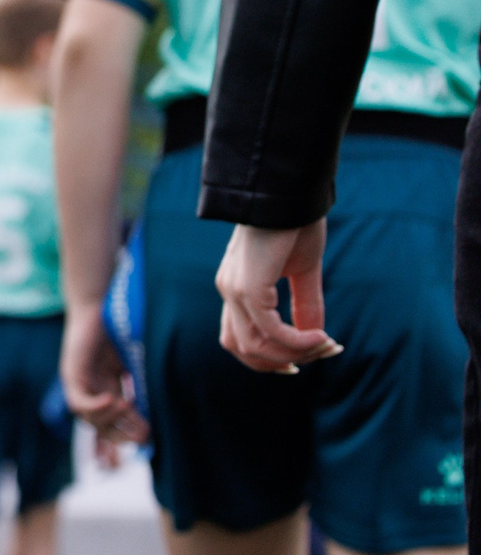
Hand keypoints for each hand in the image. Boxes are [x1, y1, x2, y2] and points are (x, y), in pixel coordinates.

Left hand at [60, 302, 147, 443]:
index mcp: (108, 390)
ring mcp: (80, 385)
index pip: (115, 423)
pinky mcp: (71, 374)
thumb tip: (165, 408)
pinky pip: (78, 401)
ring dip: (111, 418)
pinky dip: (95, 406)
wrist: (98, 306)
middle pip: (102, 427)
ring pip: (90, 418)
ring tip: (127, 407)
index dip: (129, 434)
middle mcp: (92, 392)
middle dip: (121, 434)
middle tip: (142, 433)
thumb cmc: (119, 330)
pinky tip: (112, 400)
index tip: (150, 438)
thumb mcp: (134, 363)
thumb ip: (142, 385)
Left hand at [216, 220, 340, 374]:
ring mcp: (234, 290)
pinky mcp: (248, 287)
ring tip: (324, 345)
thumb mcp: (302, 270)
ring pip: (255, 346)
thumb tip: (315, 336)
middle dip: (282, 361)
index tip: (310, 354)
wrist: (288, 192)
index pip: (240, 338)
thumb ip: (305, 303)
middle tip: (320, 353)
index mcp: (236, 287)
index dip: (271, 356)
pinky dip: (297, 342)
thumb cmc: (294, 224)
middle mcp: (229, 291)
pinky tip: (321, 337)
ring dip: (294, 354)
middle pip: (243, 349)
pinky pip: (270, 331)